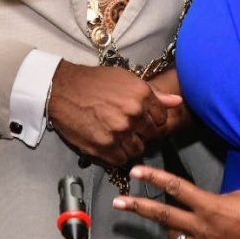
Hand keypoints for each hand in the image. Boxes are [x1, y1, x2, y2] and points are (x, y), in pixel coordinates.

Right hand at [47, 62, 182, 165]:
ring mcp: (119, 132)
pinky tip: (107, 142)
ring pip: (137, 150)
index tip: (140, 118)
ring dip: (129, 145)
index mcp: (141, 95)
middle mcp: (133, 114)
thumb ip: (154, 94)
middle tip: (125, 126)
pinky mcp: (104, 146)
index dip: (151, 119)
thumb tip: (177, 101)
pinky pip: (121, 160)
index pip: (161, 118)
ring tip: (116, 134)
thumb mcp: (126, 79)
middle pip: (150, 136)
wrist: (62, 89)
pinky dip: (116, 154)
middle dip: (141, 132)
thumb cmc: (94, 82)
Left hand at [112, 164, 239, 238]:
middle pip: (163, 215)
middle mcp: (203, 228)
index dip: (153, 177)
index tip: (135, 171)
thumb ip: (212, 201)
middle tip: (119, 202)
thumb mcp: (235, 196)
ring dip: (170, 226)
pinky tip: (199, 235)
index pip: (174, 188)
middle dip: (138, 207)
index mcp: (209, 206)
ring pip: (176, 235)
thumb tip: (202, 206)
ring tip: (166, 218)